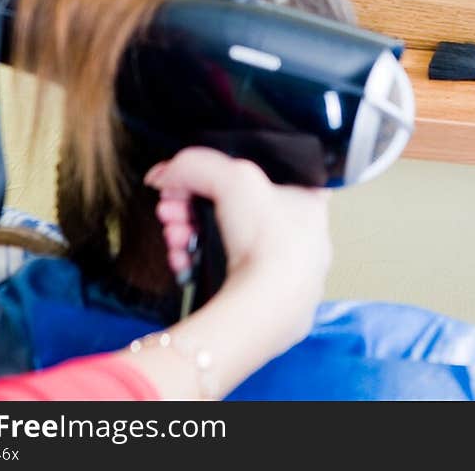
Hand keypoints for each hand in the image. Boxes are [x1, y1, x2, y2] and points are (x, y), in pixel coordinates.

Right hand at [147, 148, 330, 353]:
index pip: (265, 176)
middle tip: (174, 207)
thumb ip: (194, 165)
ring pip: (225, 243)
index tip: (196, 181)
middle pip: (234, 210)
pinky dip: (197, 264)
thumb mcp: (232, 177)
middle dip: (195, 207)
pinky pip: (221, 275)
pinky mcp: (259, 303)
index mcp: (309, 204)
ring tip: (173, 234)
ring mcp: (278, 274)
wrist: (263, 310)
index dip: (224, 176)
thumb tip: (166, 172)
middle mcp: (298, 239)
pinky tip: (181, 259)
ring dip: (190, 234)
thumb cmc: (269, 243)